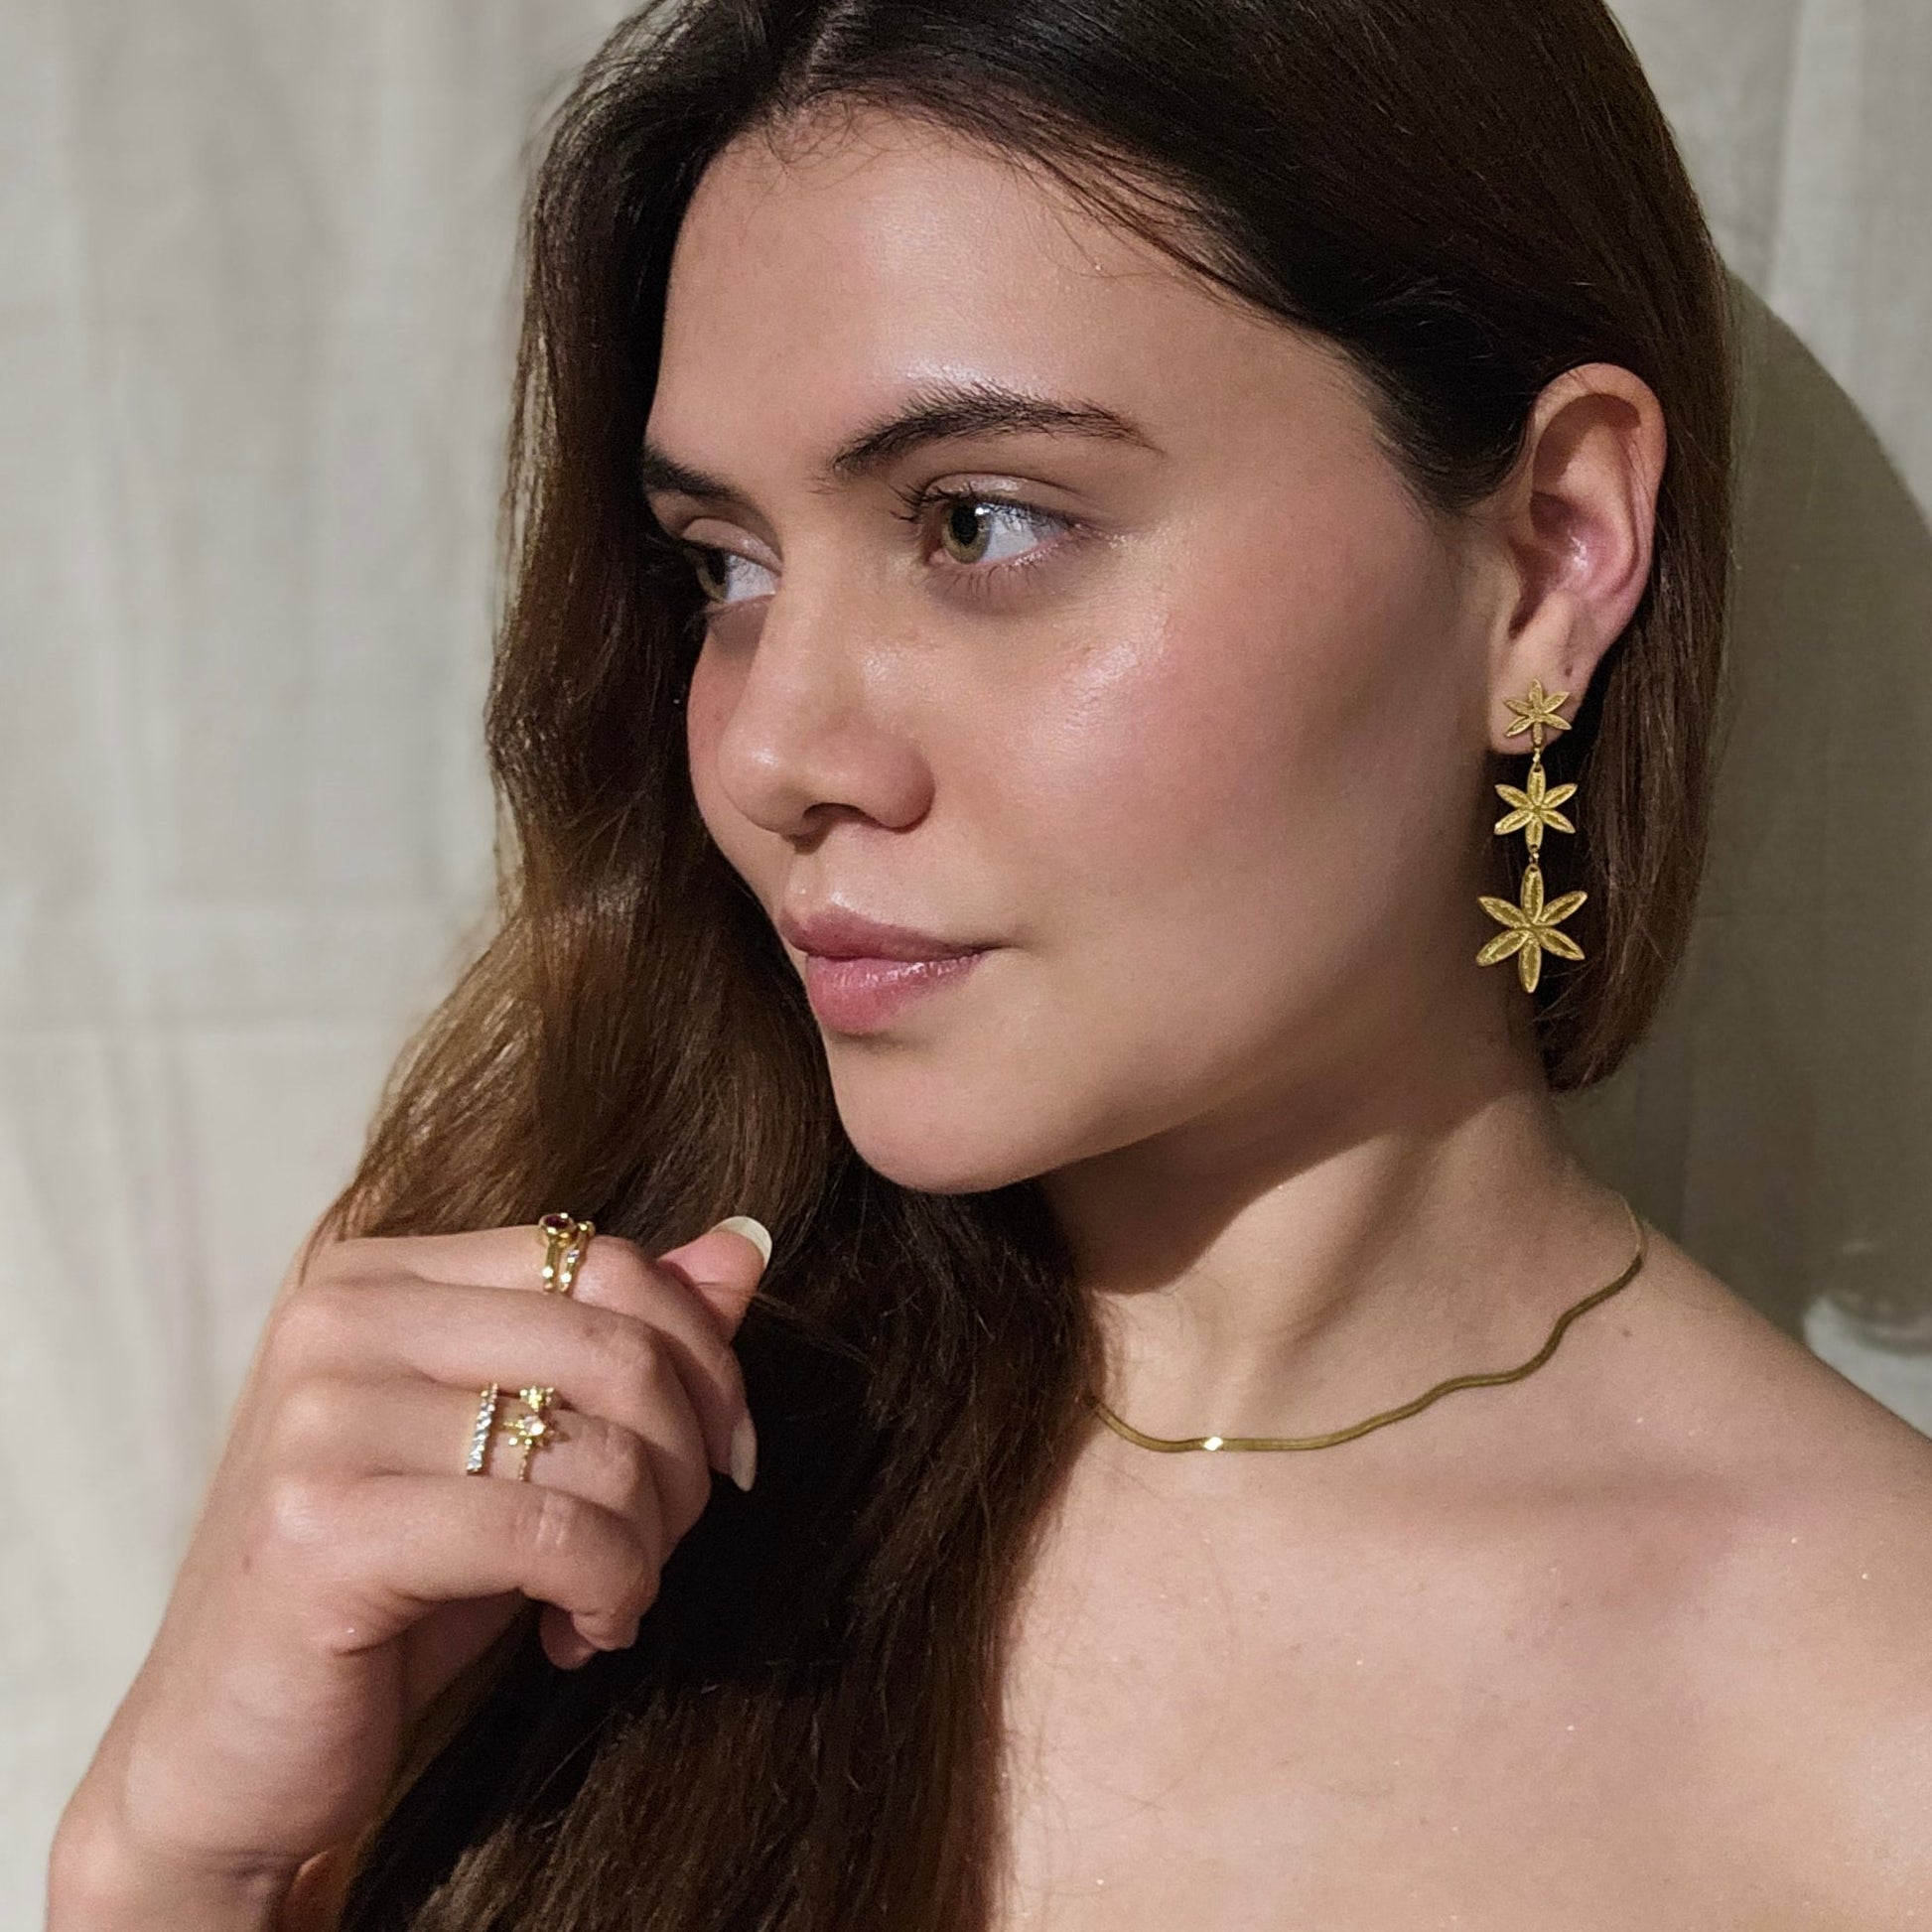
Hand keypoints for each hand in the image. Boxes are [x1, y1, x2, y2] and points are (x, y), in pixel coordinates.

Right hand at [47, 1211, 770, 1919]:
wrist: (233, 1749)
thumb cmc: (394, 1582)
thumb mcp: (519, 1445)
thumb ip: (624, 1335)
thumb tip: (746, 1244)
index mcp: (378, 1272)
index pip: (603, 1259)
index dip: (702, 1355)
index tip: (724, 1448)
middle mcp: (338, 1319)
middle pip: (615, 1344)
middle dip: (685, 1458)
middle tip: (669, 1538)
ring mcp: (318, 1418)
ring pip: (597, 1443)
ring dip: (650, 1540)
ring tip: (614, 1594)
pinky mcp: (320, 1529)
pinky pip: (552, 1534)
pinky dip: (609, 1591)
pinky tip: (583, 1635)